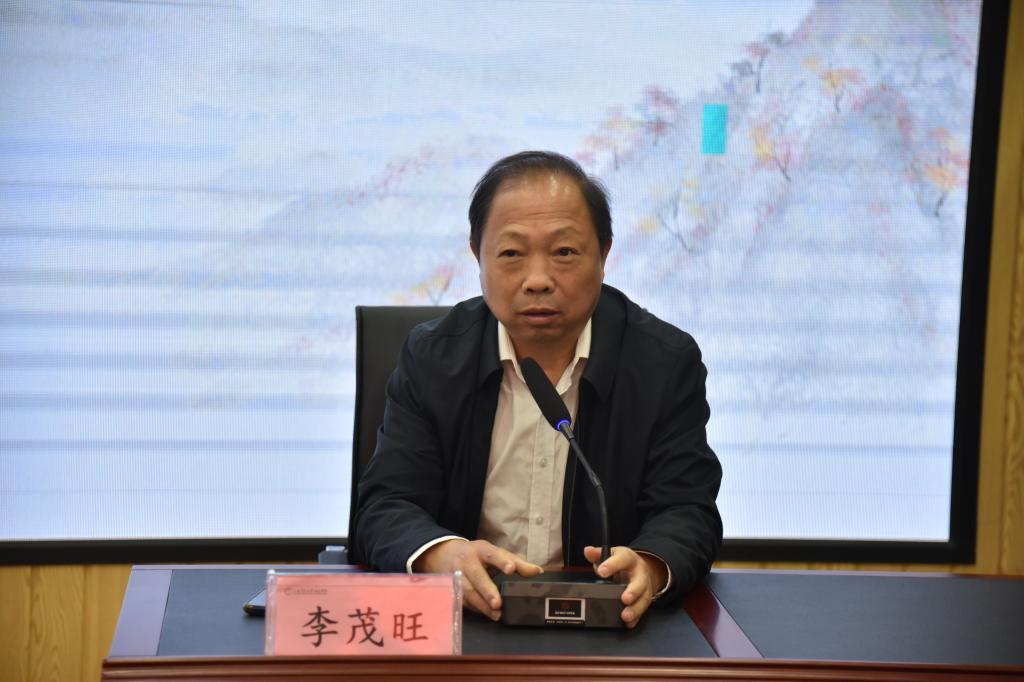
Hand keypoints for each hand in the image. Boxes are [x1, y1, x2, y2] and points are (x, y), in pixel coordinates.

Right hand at [414, 539, 542, 620]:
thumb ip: (517, 562)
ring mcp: (456, 575)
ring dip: (481, 604)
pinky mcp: (451, 588)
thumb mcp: (495, 553)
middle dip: (487, 590)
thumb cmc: (477, 555)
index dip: (501, 561)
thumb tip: (538, 571)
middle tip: (498, 603)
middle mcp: (467, 561)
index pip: (492, 554)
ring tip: (496, 614)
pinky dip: (474, 608)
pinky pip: (462, 600)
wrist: (445, 554)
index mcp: (481, 550)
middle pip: (476, 576)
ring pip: (467, 591)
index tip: (511, 569)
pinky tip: (485, 614)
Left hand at [584, 545, 667, 628]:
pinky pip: (642, 610)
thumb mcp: (612, 554)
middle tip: (624, 599)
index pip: (622, 560)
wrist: (642, 569)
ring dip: (635, 609)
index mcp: (629, 559)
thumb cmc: (623, 562)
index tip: (602, 572)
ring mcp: (644, 588)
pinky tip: (629, 623)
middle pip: (639, 582)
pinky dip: (636, 618)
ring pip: (643, 599)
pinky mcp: (645, 600)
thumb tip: (588, 551)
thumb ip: (598, 554)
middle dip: (632, 591)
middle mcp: (639, 574)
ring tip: (625, 616)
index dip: (612, 565)